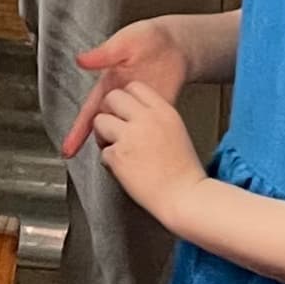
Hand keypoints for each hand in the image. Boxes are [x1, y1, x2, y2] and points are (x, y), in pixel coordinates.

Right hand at [59, 20, 196, 158]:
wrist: (176, 44)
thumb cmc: (147, 38)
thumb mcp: (123, 43)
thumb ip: (103, 54)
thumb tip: (81, 59)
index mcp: (108, 86)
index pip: (89, 113)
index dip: (77, 132)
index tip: (67, 150)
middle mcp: (121, 100)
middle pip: (104, 128)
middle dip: (100, 143)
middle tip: (103, 156)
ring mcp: (139, 108)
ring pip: (124, 133)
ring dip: (121, 145)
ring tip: (123, 160)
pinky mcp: (157, 112)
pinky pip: (147, 130)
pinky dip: (144, 141)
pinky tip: (144, 153)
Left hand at [89, 81, 207, 212]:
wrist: (185, 196)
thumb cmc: (183, 171)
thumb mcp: (176, 131)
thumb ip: (154, 118)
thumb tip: (132, 114)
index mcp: (164, 111)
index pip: (135, 87)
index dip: (126, 99)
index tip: (126, 112)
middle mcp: (146, 119)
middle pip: (112, 97)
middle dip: (108, 112)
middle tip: (114, 128)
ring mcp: (130, 136)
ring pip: (99, 121)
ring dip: (103, 135)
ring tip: (116, 149)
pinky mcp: (118, 155)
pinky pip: (102, 152)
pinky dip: (109, 162)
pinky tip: (124, 170)